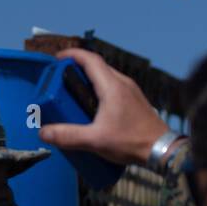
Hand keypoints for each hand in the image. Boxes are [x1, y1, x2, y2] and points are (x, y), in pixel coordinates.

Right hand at [39, 47, 167, 166]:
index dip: (72, 55)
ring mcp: (131, 91)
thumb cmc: (132, 142)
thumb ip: (68, 136)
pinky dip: (99, 91)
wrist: (162, 150)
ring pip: (105, 78)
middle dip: (76, 70)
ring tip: (74, 97)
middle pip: (97, 67)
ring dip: (88, 82)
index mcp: (112, 86)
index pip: (90, 59)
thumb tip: (44, 132)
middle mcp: (123, 83)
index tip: (57, 59)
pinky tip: (93, 109)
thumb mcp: (95, 140)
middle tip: (60, 82)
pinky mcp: (134, 101)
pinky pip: (113, 89)